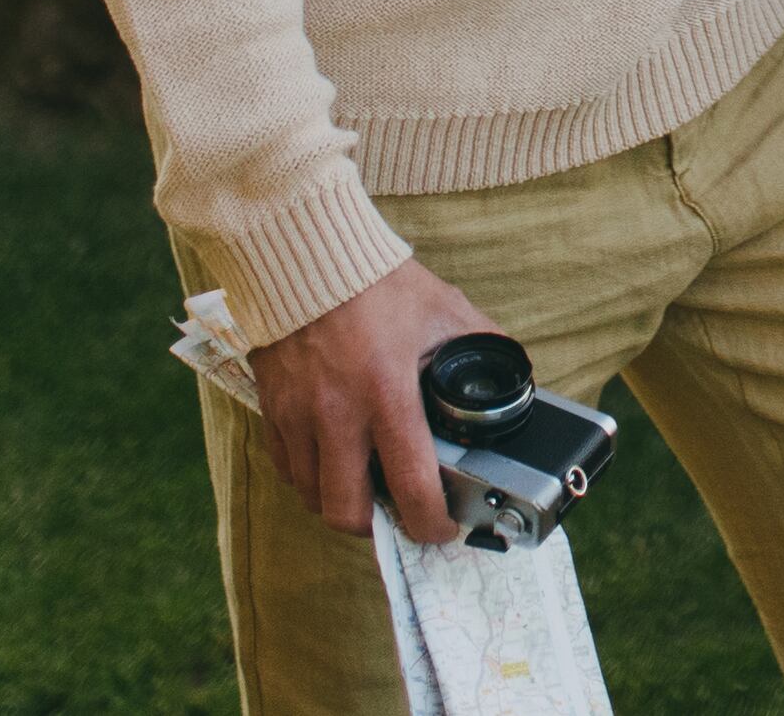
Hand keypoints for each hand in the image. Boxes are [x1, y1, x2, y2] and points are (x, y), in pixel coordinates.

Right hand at [247, 255, 489, 542]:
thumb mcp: (444, 310)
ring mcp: (296, 414)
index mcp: (387, 392)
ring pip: (310, 496)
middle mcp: (336, 413)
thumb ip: (481, 347)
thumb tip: (514, 378)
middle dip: (377, 527)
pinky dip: (309, 478)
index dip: (429, 522)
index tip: (441, 529)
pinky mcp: (269, 409)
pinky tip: (332, 462)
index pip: (410, 484)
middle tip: (397, 515)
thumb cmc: (379, 284)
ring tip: (365, 488)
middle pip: (347, 511)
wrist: (305, 253)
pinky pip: (285, 469)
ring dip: (340, 502)